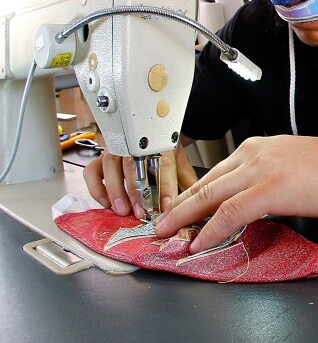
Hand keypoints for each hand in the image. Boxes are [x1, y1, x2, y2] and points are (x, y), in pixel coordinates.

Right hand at [83, 142, 197, 218]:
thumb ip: (185, 178)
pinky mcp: (99, 159)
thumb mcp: (178, 160)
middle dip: (137, 192)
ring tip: (122, 210)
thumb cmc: (162, 151)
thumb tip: (198, 197)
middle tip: (141, 212)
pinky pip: (92, 172)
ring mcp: (115, 151)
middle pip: (134, 166)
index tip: (167, 206)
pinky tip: (105, 203)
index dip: (166, 186)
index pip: (163, 164)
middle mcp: (134, 146)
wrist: (147, 133)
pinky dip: (96, 188)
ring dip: (115, 190)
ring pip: (110, 167)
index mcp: (159, 144)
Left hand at [154, 135, 317, 252]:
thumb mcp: (294, 166)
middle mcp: (254, 153)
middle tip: (158, 224)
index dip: (192, 194)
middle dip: (178, 207)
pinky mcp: (271, 188)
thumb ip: (270, 178)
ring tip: (166, 235)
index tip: (178, 210)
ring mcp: (261, 169)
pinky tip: (199, 242)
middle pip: (205, 183)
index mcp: (259, 147)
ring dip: (184, 218)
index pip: (216, 173)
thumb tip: (255, 201)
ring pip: (210, 196)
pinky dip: (210, 229)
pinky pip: (230, 212)